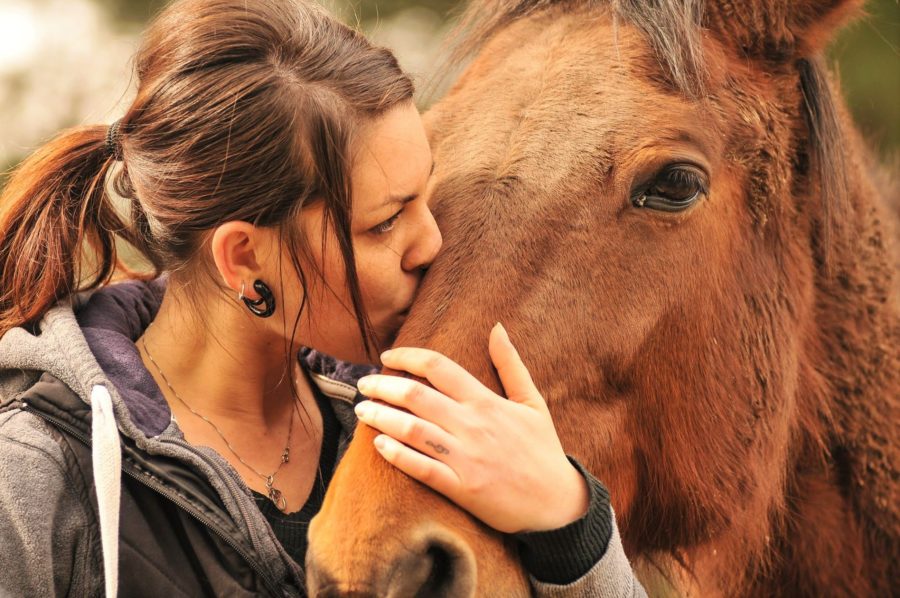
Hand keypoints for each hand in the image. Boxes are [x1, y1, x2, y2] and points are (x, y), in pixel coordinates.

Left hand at [354, 322, 588, 533]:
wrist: (558, 503)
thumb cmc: (543, 450)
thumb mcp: (532, 402)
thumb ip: (511, 364)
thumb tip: (497, 327)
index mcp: (486, 401)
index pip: (438, 367)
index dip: (406, 356)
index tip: (387, 356)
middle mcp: (473, 425)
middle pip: (415, 396)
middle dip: (382, 386)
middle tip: (363, 385)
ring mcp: (466, 458)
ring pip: (412, 430)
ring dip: (381, 417)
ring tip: (361, 411)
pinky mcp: (462, 488)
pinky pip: (421, 468)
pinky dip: (396, 455)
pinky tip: (379, 445)